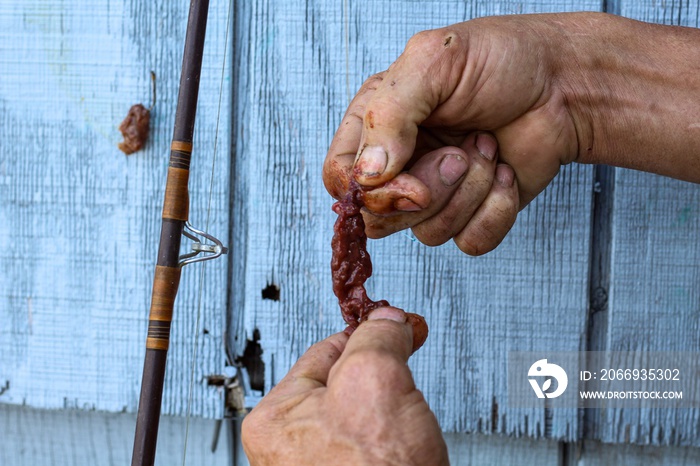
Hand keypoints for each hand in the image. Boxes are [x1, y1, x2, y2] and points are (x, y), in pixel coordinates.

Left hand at [241, 307, 447, 465]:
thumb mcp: (376, 380)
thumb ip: (378, 338)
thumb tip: (387, 319)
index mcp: (275, 418)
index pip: (323, 350)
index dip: (366, 334)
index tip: (396, 324)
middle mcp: (289, 448)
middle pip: (344, 383)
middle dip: (382, 377)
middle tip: (406, 376)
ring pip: (364, 415)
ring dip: (392, 411)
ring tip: (406, 430)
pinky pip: (374, 446)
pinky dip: (396, 440)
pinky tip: (407, 451)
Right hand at [323, 13, 699, 254]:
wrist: (565, 83)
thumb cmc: (501, 60)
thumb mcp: (433, 62)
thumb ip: (389, 115)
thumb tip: (368, 175)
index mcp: (376, 126)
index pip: (342, 179)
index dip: (369, 192)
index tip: (410, 177)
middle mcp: (401, 164)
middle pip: (380, 218)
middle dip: (430, 190)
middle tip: (461, 150)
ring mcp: (435, 193)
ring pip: (427, 233)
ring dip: (469, 192)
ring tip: (487, 148)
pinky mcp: (472, 214)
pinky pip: (468, 242)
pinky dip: (495, 211)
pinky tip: (505, 174)